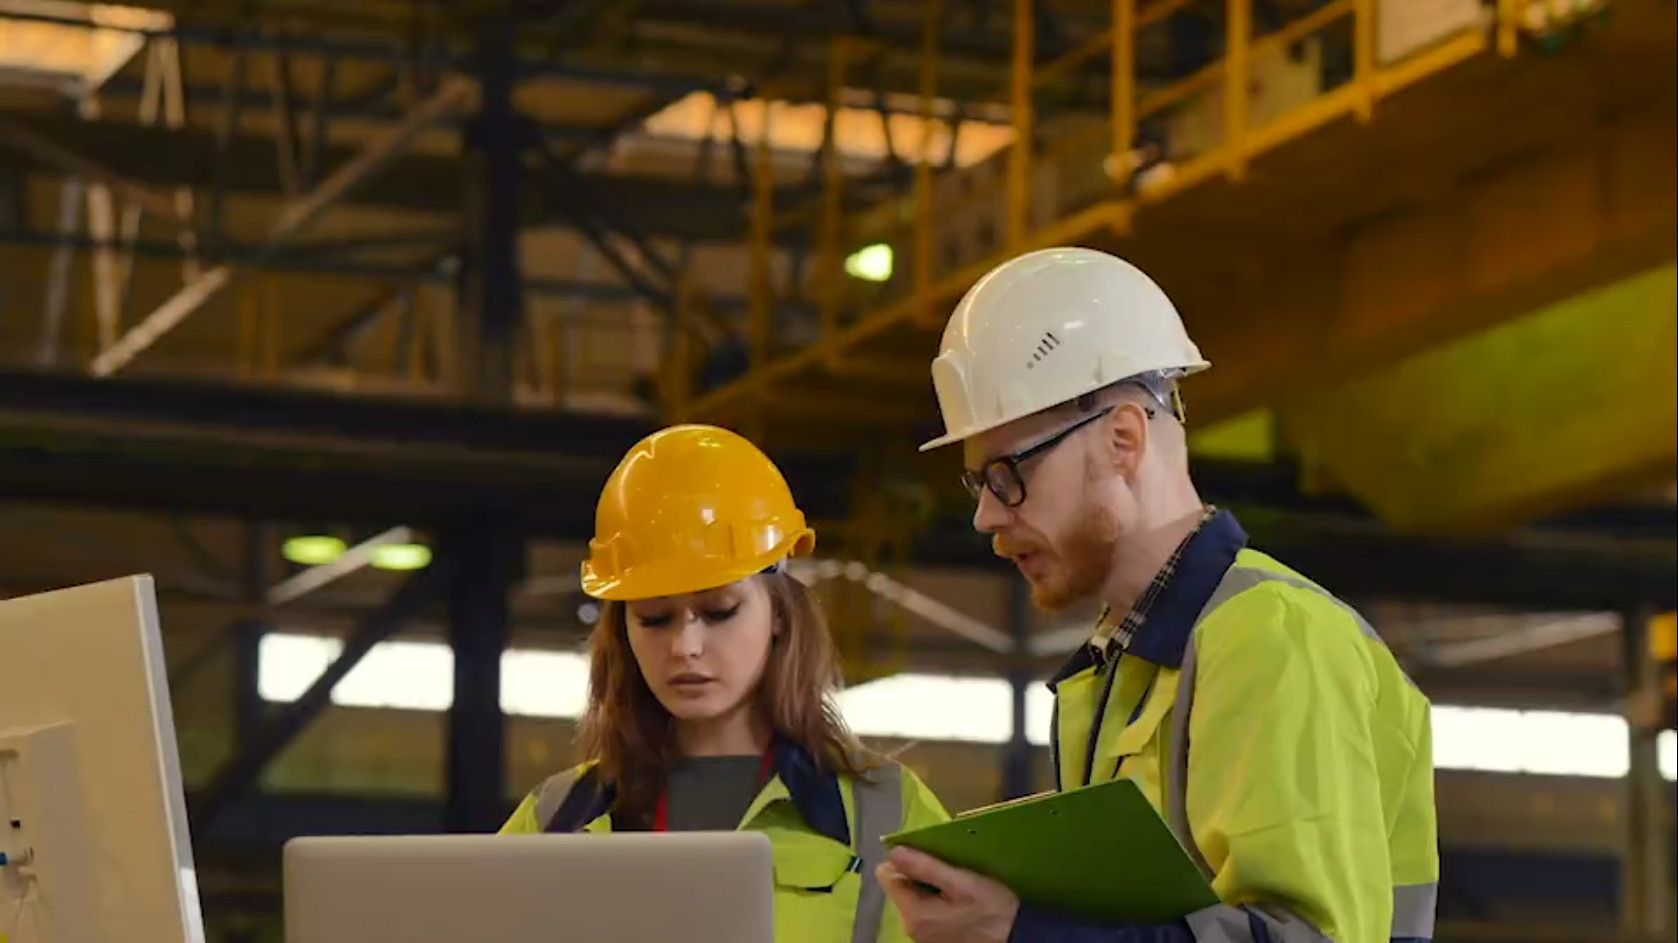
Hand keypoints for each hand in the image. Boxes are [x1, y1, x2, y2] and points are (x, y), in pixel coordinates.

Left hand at [876, 845, 1019, 942]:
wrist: (1018, 937)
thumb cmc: (992, 909)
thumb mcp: (962, 882)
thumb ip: (925, 867)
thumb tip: (894, 851)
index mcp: (914, 913)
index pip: (887, 876)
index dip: (903, 859)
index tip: (925, 853)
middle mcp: (912, 928)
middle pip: (901, 888)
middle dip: (918, 874)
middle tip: (947, 867)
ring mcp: (924, 937)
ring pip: (915, 899)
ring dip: (930, 886)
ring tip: (955, 881)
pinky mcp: (936, 939)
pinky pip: (927, 912)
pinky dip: (938, 901)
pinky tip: (958, 898)